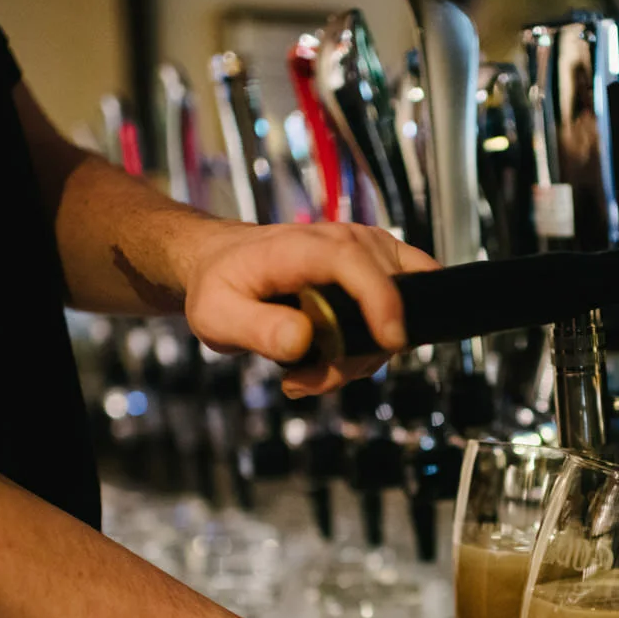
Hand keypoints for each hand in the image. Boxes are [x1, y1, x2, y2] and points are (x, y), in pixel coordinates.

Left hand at [181, 221, 438, 396]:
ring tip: (308, 370)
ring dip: (361, 355)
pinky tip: (335, 357)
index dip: (380, 301)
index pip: (354, 262)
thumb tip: (301, 341)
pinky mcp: (375, 268)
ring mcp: (365, 252)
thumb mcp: (218, 315)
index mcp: (303, 245)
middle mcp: (344, 240)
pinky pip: (401, 309)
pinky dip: (375, 342)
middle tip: (306, 377)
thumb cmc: (220, 285)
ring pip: (397, 311)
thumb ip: (257, 329)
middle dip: (358, 353)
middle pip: (384, 297)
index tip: (390, 340)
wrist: (223, 264)